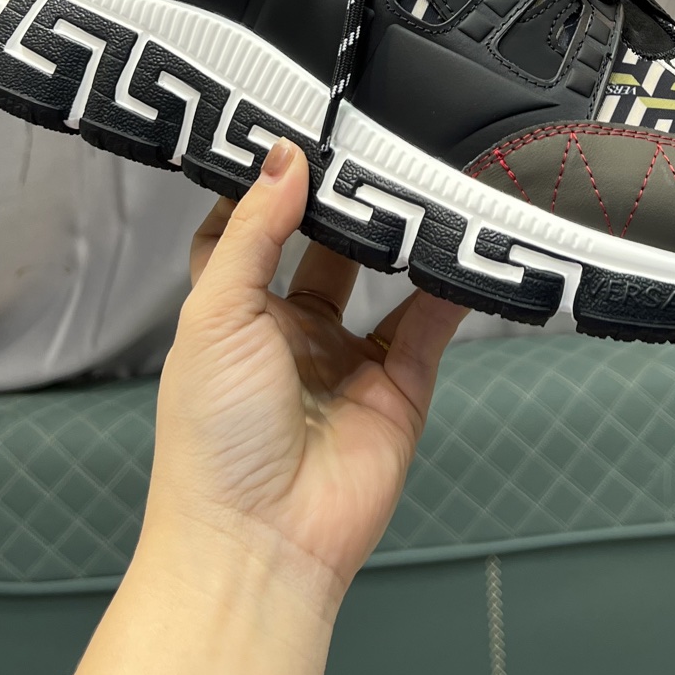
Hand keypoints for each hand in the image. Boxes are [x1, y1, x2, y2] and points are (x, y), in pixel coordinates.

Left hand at [140, 139, 465, 618]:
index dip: (268, 188)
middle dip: (346, 200)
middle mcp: (290, 333)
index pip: (248, 233)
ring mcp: (348, 361)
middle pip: (324, 246)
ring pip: (383, 279)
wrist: (260, 542)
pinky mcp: (400, 388)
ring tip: (423, 175)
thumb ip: (253, 233)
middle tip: (373, 141)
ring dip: (401, 235)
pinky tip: (461, 242)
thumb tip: (283, 157)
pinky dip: (449, 287)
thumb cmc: (213, 438)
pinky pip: (430, 324)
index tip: (295, 132)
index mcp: (232, 316)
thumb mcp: (215, 316)